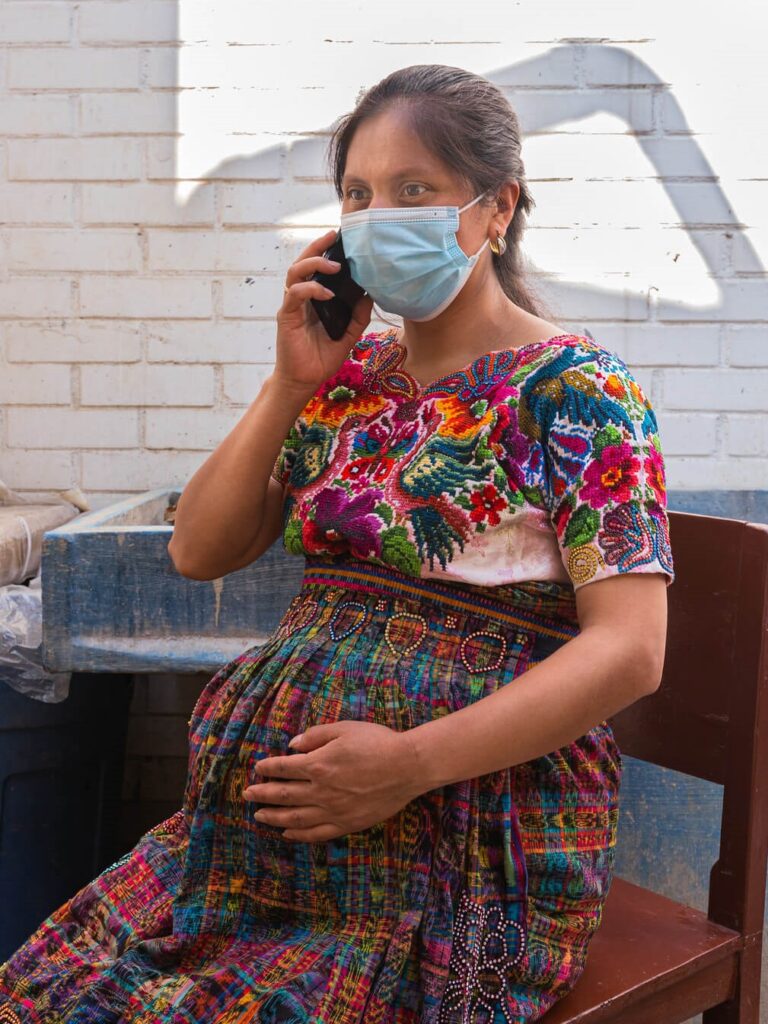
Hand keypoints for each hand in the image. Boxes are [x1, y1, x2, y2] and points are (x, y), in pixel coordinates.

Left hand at [242, 720, 422, 842]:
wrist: (408, 766)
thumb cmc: (377, 742)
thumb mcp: (344, 729)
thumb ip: (315, 736)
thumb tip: (292, 745)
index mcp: (318, 764)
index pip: (284, 768)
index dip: (268, 768)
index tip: (257, 768)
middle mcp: (321, 790)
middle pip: (283, 795)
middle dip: (262, 794)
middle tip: (247, 795)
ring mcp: (333, 810)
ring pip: (295, 818)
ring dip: (273, 817)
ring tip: (259, 816)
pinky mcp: (347, 824)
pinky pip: (316, 833)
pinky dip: (298, 834)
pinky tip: (287, 832)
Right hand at [273, 229, 373, 393]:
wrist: (304, 381)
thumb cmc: (321, 359)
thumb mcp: (348, 336)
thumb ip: (358, 316)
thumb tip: (369, 294)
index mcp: (313, 299)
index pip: (315, 268)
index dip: (325, 251)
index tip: (341, 239)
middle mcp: (300, 298)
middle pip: (302, 262)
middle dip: (316, 246)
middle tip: (333, 236)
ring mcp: (292, 306)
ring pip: (295, 272)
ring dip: (314, 263)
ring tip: (335, 265)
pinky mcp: (287, 316)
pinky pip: (295, 293)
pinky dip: (311, 288)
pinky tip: (327, 293)